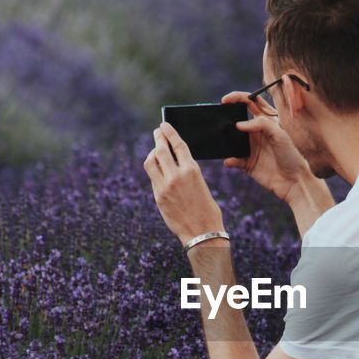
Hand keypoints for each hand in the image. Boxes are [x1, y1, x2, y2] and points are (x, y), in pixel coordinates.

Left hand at [144, 123, 225, 244]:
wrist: (202, 233)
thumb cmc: (207, 210)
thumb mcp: (201, 185)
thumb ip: (187, 172)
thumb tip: (174, 163)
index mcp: (192, 170)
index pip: (178, 144)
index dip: (169, 132)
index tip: (164, 125)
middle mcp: (176, 176)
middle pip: (161, 149)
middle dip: (158, 138)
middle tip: (157, 132)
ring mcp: (164, 186)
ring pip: (151, 161)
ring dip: (152, 152)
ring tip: (155, 149)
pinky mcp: (158, 196)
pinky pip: (152, 177)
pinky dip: (154, 168)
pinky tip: (157, 167)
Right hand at [220, 91, 316, 203]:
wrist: (295, 182)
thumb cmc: (292, 155)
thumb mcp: (280, 134)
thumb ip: (261, 124)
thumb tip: (239, 124)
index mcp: (268, 121)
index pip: (251, 103)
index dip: (238, 97)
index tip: (225, 100)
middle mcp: (258, 132)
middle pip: (238, 119)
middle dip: (227, 116)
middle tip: (220, 117)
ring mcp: (252, 148)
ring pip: (233, 139)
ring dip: (226, 139)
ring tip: (221, 138)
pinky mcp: (247, 163)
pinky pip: (234, 159)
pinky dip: (230, 160)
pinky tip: (230, 161)